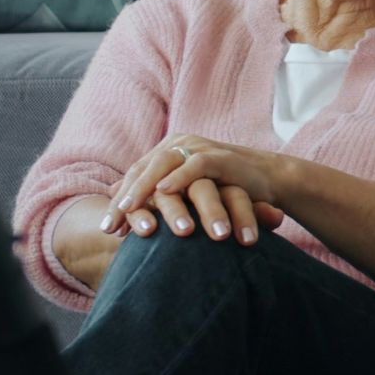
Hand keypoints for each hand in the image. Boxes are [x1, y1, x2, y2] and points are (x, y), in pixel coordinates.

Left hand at [100, 135, 288, 245]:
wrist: (268, 180)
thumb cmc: (225, 189)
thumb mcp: (187, 193)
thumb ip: (156, 192)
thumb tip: (117, 200)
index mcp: (168, 152)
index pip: (136, 175)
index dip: (119, 201)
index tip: (107, 229)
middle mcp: (180, 145)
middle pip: (143, 168)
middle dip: (125, 198)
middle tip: (110, 224)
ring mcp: (199, 148)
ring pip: (163, 164)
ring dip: (144, 188)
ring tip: (128, 209)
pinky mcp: (219, 156)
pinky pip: (195, 165)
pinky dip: (179, 177)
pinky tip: (164, 192)